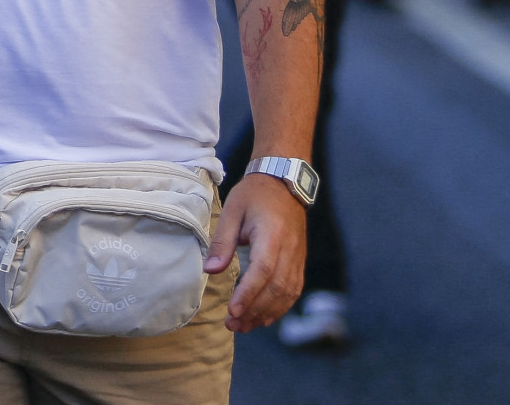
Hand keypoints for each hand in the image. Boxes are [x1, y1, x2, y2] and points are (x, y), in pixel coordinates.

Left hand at [204, 172, 305, 332]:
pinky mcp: (299, 261)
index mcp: (272, 235)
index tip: (233, 311)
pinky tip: (264, 317)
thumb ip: (222, 243)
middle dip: (254, 310)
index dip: (249, 293)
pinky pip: (293, 289)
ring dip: (266, 313)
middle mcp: (290, 249)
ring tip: (244, 326)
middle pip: (276, 288)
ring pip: (287, 293)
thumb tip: (210, 270)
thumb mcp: (232, 211)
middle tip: (233, 326)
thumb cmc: (254, 195)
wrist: (283, 182)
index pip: (263, 270)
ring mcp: (298, 257)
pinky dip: (280, 307)